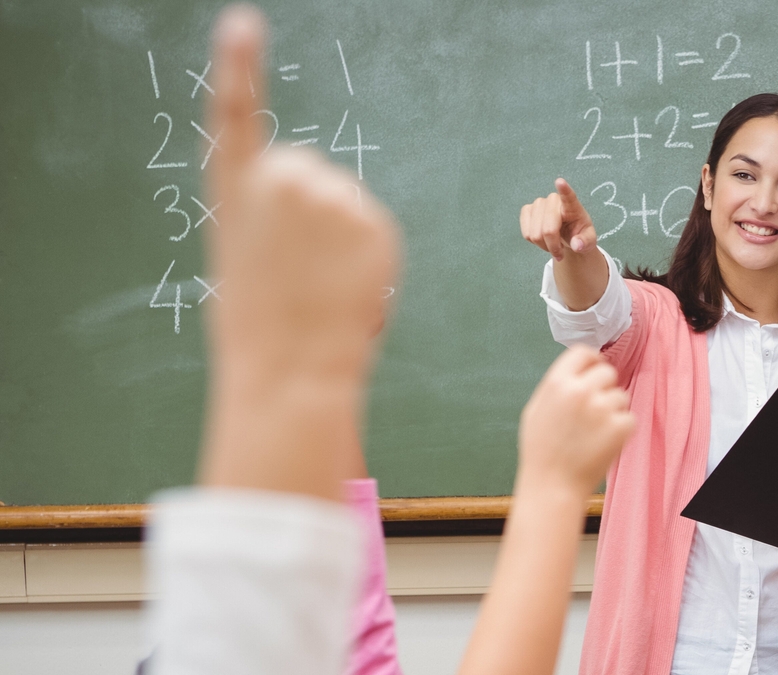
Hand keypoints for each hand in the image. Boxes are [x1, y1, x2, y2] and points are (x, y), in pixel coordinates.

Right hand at [204, 5, 397, 396]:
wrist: (291, 366)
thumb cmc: (260, 323)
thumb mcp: (244, 256)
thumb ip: (269, 216)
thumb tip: (312, 210)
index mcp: (233, 188)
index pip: (235, 110)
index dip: (239, 64)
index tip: (243, 22)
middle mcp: (281, 179)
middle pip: (308, 171)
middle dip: (310, 210)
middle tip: (297, 268)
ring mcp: (331, 196)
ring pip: (345, 201)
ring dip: (340, 235)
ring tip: (320, 284)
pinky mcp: (374, 221)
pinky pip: (373, 228)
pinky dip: (368, 253)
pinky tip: (346, 285)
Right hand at [517, 347, 634, 495]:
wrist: (552, 485)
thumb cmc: (541, 451)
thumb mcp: (537, 409)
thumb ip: (558, 386)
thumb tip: (579, 369)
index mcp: (556, 383)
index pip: (583, 352)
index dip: (591, 361)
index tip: (594, 371)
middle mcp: (580, 391)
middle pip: (607, 372)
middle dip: (604, 388)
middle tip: (596, 410)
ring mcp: (602, 409)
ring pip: (621, 396)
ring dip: (613, 410)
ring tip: (595, 432)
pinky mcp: (620, 427)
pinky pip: (630, 418)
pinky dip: (622, 429)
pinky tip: (604, 443)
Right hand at [520, 179, 598, 262]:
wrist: (568, 235)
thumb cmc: (579, 234)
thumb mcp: (589, 241)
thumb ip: (585, 243)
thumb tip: (577, 245)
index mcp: (572, 206)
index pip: (568, 197)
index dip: (564, 190)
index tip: (560, 182)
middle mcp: (554, 200)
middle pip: (548, 230)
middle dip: (553, 246)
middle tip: (560, 253)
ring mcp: (538, 203)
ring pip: (535, 234)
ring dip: (543, 245)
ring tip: (553, 244)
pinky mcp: (527, 210)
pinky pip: (526, 233)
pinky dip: (534, 242)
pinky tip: (543, 239)